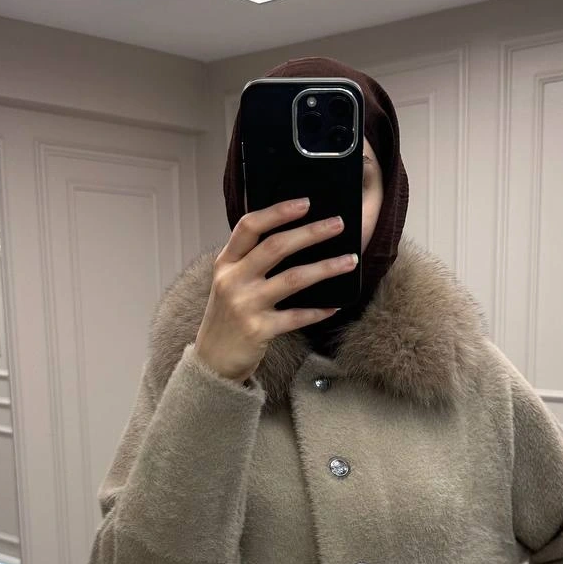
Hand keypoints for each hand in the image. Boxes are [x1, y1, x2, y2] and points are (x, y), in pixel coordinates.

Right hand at [195, 197, 356, 381]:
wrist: (212, 360)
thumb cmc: (227, 317)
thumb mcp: (229, 283)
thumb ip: (250, 261)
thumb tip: (293, 237)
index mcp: (226, 263)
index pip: (248, 226)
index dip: (277, 211)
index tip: (305, 202)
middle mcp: (233, 280)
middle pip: (276, 247)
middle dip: (311, 233)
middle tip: (338, 224)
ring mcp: (245, 305)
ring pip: (293, 279)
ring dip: (326, 267)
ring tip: (350, 260)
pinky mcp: (259, 330)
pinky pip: (297, 316)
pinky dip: (319, 310)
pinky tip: (336, 306)